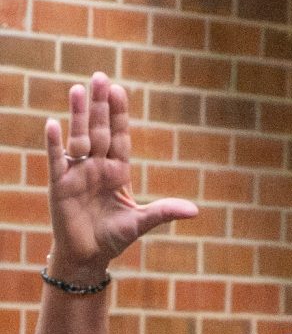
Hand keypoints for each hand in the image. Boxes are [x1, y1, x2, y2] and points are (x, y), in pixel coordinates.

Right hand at [44, 71, 197, 278]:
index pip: (119, 137)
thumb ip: (164, 212)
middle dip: (100, 105)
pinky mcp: (60, 185)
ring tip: (79, 90)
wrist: (89, 256)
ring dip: (79, 115)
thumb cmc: (114, 237)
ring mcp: (78, 173)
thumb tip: (195, 211)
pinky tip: (54, 124)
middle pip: (99, 130)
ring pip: (79, 138)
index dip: (119, 115)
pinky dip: (55, 144)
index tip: (119, 91)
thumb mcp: (141, 222)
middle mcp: (97, 166)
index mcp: (117, 171)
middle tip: (100, 76)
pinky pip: (57, 161)